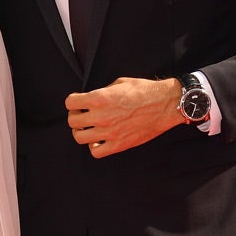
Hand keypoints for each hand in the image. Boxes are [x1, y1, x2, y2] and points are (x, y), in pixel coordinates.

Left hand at [65, 77, 180, 157]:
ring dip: (82, 132)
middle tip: (83, 115)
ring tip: (89, 128)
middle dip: (76, 117)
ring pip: (80, 138)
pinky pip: (96, 152)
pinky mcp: (119, 144)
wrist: (165, 104)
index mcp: (100, 98)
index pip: (70, 103)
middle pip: (72, 121)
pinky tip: (100, 140)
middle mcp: (101, 116)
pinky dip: (94, 147)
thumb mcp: (120, 82)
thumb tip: (91, 99)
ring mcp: (109, 132)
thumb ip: (102, 91)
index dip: (73, 102)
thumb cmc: (145, 91)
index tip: (78, 103)